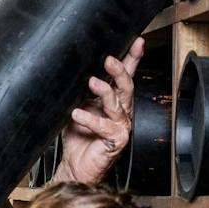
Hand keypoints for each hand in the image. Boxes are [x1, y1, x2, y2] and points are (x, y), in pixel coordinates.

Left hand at [58, 37, 141, 185]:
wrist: (75, 166)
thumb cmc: (77, 136)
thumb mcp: (76, 105)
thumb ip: (78, 90)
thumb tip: (71, 68)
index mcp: (113, 99)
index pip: (125, 75)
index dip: (132, 58)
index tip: (136, 41)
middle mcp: (120, 110)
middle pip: (126, 86)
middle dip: (120, 70)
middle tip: (109, 60)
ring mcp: (120, 125)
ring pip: (117, 104)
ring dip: (104, 91)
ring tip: (92, 82)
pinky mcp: (116, 141)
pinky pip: (104, 127)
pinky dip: (90, 119)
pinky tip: (77, 114)